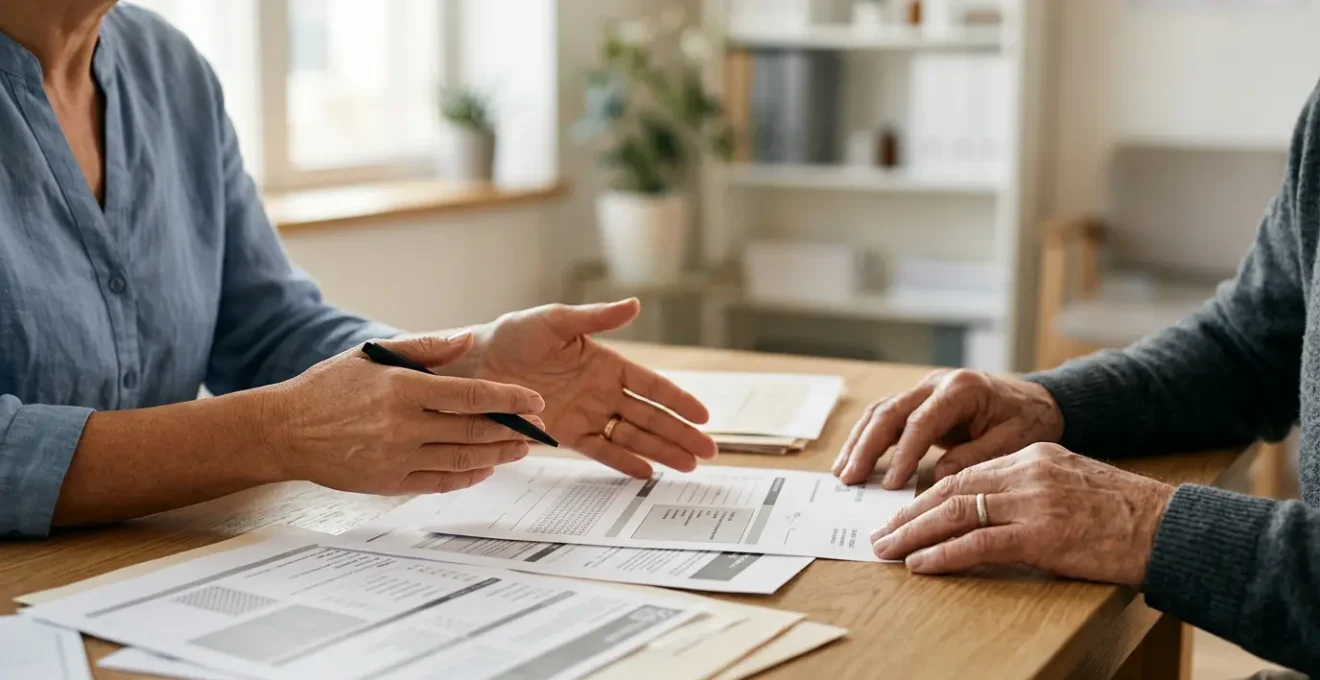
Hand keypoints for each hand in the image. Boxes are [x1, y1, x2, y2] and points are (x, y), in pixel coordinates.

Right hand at [264, 334, 546, 494]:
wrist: (285, 430)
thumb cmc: (329, 388)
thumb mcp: (373, 354)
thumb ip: (425, 348)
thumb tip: (469, 339)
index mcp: (403, 389)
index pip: (471, 396)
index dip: (509, 399)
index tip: (534, 400)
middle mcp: (403, 426)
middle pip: (473, 430)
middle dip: (512, 429)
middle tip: (537, 428)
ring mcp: (397, 457)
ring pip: (462, 459)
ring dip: (498, 455)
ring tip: (521, 449)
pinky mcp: (389, 482)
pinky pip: (439, 482)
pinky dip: (468, 477)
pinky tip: (486, 469)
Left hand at [461, 299, 717, 477]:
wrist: (475, 363)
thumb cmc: (513, 335)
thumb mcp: (556, 320)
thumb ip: (596, 317)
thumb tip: (635, 305)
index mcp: (605, 363)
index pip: (651, 386)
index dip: (678, 400)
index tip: (703, 415)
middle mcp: (601, 391)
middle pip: (650, 416)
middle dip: (680, 434)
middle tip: (708, 452)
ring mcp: (586, 414)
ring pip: (632, 436)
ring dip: (661, 451)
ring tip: (688, 466)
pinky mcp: (565, 434)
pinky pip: (600, 450)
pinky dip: (623, 461)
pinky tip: (646, 473)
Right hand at [833, 369, 1064, 488]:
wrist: (1038, 402)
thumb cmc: (1029, 422)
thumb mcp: (1013, 442)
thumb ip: (975, 457)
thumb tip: (938, 477)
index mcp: (961, 389)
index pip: (921, 422)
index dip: (903, 454)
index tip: (890, 484)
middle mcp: (937, 383)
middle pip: (889, 412)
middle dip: (866, 447)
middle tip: (849, 478)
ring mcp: (925, 390)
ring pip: (880, 412)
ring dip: (859, 443)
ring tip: (843, 473)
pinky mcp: (919, 402)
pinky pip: (886, 418)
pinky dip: (868, 439)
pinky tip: (855, 461)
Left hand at [870, 444, 1175, 586]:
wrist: (1170, 528)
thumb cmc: (1125, 514)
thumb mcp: (1070, 484)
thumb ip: (1029, 489)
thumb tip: (986, 512)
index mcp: (1032, 456)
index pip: (964, 473)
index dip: (927, 495)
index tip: (901, 512)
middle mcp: (1027, 473)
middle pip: (950, 489)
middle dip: (909, 514)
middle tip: (881, 533)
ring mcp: (1033, 502)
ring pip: (955, 513)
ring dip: (914, 534)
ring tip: (887, 550)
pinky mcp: (1041, 535)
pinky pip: (977, 544)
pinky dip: (943, 555)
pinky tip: (920, 564)